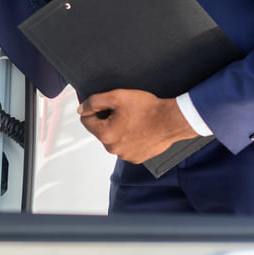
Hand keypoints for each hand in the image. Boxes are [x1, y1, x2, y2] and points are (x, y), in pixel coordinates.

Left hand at [77, 89, 196, 163]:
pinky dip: (129, 138)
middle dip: (107, 119)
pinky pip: (125, 146)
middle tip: (123, 110)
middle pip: (100, 130)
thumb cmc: (147, 108)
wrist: (172, 120)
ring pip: (113, 139)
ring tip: (133, 120)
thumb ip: (94, 102)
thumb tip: (81, 109)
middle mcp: (113, 149)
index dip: (93, 109)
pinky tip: (140, 129)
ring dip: (118, 129)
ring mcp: (126, 155)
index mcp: (105, 135)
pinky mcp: (137, 158)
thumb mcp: (117, 96)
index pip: (86, 121)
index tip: (105, 104)